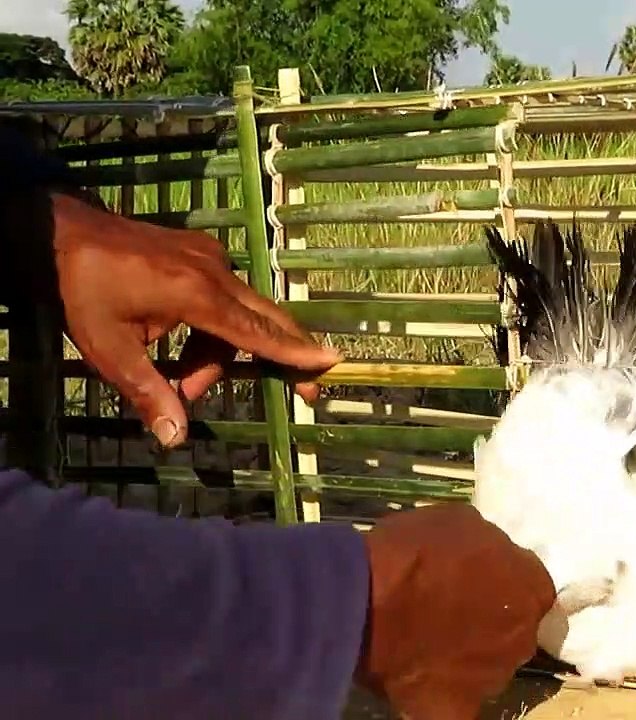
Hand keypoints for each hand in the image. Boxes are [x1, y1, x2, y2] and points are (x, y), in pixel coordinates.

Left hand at [44, 191, 342, 447]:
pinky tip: (179, 347)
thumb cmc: (81, 292)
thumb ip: (148, 391)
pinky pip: (225, 296)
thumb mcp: (108, 349)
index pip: (255, 331)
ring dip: (219, 354)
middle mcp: (215, 270)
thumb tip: (175, 438)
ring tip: (179, 383)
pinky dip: (212, 329)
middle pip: (265, 318)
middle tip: (306, 390)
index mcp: (196, 294)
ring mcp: (210, 256)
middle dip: (284, 355)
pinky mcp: (201, 251)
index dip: (293, 352)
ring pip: (239, 314)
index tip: (330, 362)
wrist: (60, 233)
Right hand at [357, 503, 555, 719]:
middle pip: (516, 629)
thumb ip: (489, 547)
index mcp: (532, 589)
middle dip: (494, 620)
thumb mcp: (463, 522)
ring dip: (471, 654)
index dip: (506, 582)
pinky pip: (461, 702)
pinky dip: (448, 693)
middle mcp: (524, 637)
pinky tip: (426, 678)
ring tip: (432, 641)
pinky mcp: (460, 707)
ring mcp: (495, 677)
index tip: (481, 578)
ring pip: (490, 665)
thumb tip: (489, 560)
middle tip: (456, 609)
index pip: (532, 587)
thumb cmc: (415, 551)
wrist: (365, 600)